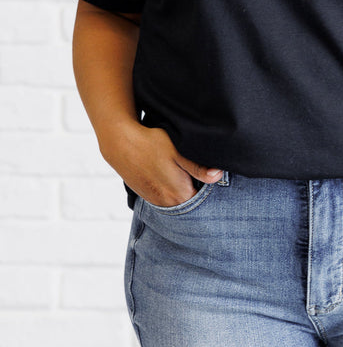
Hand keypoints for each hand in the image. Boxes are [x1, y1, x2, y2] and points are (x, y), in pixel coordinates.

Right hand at [98, 122, 222, 206]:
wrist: (120, 143)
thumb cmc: (151, 144)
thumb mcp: (179, 152)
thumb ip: (199, 168)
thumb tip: (217, 176)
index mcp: (180, 195)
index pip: (203, 200)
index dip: (208, 186)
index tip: (207, 173)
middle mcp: (167, 204)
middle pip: (190, 201)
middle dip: (196, 188)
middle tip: (194, 169)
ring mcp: (154, 201)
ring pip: (177, 199)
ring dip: (181, 188)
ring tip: (180, 170)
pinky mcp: (145, 195)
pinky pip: (164, 196)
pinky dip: (169, 188)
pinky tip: (167, 172)